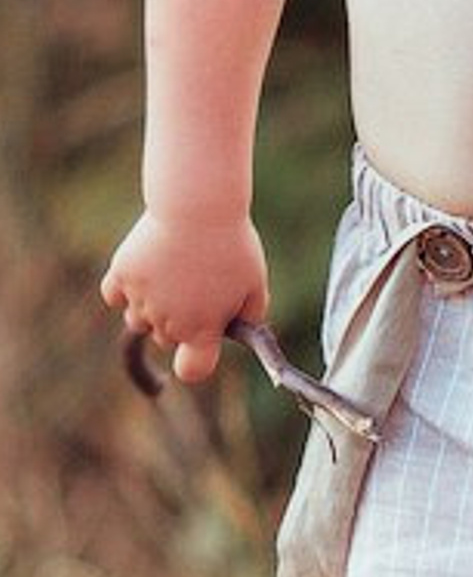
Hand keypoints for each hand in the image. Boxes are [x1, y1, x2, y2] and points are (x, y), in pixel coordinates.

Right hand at [101, 210, 269, 385]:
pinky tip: (144, 268)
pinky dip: (124, 287)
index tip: (200, 345)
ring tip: (171, 273)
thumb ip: (249, 315)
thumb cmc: (232, 245)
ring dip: (150, 306)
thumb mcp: (255, 283)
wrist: (198, 206)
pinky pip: (114, 295)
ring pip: (137, 319)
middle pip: (165, 339)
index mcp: (202, 330)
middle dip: (178, 322)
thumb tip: (235, 329)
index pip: (192, 370)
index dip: (196, 361)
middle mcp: (168, 322)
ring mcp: (140, 299)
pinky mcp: (121, 274)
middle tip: (194, 288)